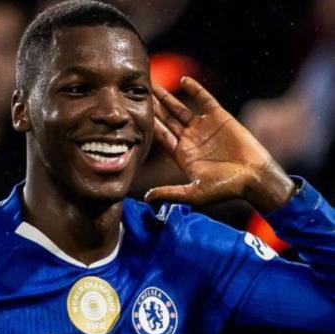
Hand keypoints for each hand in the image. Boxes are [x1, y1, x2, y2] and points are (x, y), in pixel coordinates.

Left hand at [144, 77, 294, 211]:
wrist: (254, 178)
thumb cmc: (225, 189)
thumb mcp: (193, 194)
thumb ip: (169, 193)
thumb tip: (146, 199)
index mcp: (181, 155)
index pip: (159, 136)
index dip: (147, 124)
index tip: (133, 113)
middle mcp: (189, 140)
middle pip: (166, 120)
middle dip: (152, 107)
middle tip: (138, 92)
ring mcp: (203, 128)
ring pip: (180, 109)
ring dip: (167, 97)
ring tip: (153, 84)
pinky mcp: (219, 118)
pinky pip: (205, 100)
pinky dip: (195, 90)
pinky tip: (184, 79)